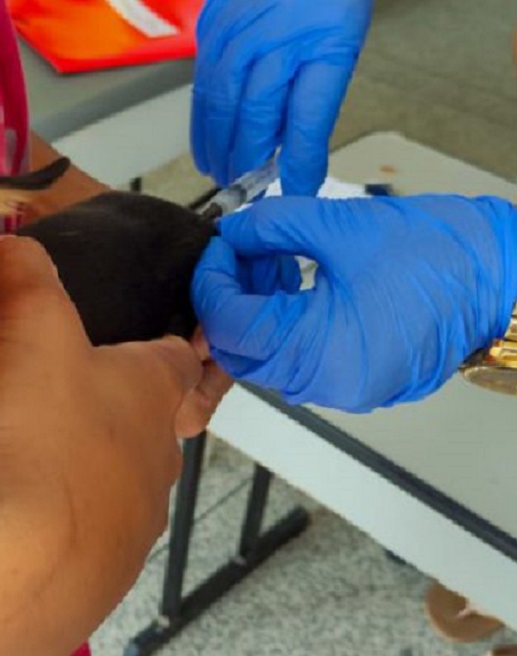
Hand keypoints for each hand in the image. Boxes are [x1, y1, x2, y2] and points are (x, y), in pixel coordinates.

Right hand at [0, 235, 224, 655]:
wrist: (30, 555)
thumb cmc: (46, 429)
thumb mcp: (32, 328)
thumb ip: (24, 275)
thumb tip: (9, 242)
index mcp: (156, 391)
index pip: (178, 353)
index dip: (162, 338)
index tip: (141, 335)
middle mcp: (161, 456)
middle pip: (152, 418)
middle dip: (115, 404)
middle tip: (60, 391)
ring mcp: (139, 517)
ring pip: (123, 477)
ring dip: (91, 463)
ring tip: (34, 451)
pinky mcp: (107, 567)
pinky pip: (92, 529)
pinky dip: (67, 515)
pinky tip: (26, 509)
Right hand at [191, 0, 371, 194]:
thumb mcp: (339, 46)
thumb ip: (316, 100)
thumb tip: (296, 155)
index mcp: (316, 46)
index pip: (305, 120)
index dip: (299, 161)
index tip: (299, 191)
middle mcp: (269, 41)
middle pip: (252, 117)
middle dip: (246, 162)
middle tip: (245, 191)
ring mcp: (234, 33)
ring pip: (219, 105)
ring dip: (217, 147)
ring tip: (221, 174)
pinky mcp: (211, 28)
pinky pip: (202, 83)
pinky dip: (204, 119)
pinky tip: (208, 141)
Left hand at [191, 195, 516, 411]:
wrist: (507, 279)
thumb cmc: (442, 255)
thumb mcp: (340, 226)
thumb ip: (272, 227)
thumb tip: (234, 232)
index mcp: (319, 352)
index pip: (230, 325)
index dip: (212, 280)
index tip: (218, 245)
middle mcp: (325, 383)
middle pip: (240, 349)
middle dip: (228, 296)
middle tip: (240, 250)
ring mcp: (341, 387)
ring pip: (265, 355)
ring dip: (255, 307)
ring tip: (272, 256)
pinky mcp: (354, 379)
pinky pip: (296, 358)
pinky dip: (282, 321)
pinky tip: (293, 278)